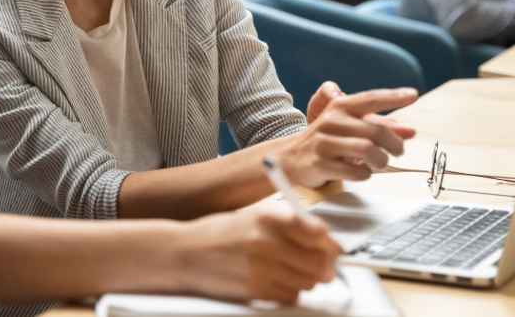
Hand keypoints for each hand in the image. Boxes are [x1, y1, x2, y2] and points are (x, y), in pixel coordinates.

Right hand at [179, 206, 339, 304]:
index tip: (330, 248)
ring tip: (288, 272)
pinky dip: (289, 292)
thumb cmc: (217, 235)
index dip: (328, 243)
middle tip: (322, 267)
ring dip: (305, 280)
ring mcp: (261, 267)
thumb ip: (286, 226)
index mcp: (268, 218)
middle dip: (325, 267)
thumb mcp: (252, 218)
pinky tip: (274, 282)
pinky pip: (290, 296)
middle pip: (319, 262)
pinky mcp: (255, 290)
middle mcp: (267, 241)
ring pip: (308, 282)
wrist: (183, 253)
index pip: (317, 232)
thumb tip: (323, 241)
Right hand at [282, 87, 418, 186]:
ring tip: (381, 162)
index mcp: (340, 107)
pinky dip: (366, 174)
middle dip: (395, 144)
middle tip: (399, 151)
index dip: (393, 97)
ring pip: (367, 150)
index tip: (413, 94)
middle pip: (376, 130)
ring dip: (382, 160)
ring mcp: (323, 142)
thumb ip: (380, 127)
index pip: (370, 99)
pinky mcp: (320, 163)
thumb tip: (410, 132)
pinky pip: (355, 171)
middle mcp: (331, 121)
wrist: (290, 158)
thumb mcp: (350, 128)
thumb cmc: (328, 141)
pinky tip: (363, 172)